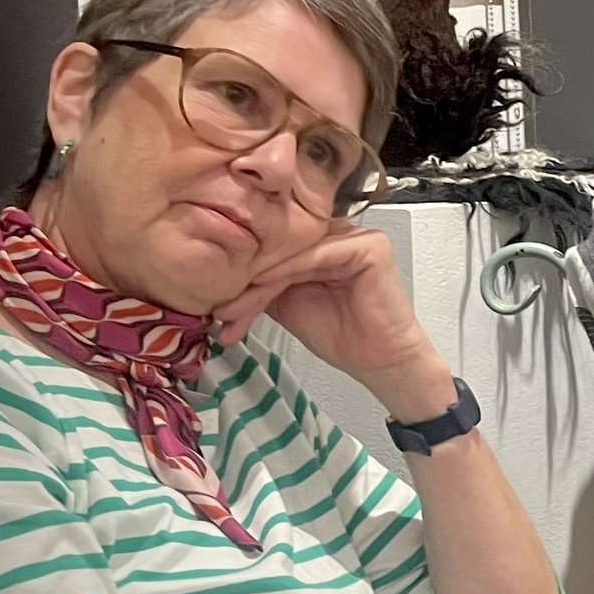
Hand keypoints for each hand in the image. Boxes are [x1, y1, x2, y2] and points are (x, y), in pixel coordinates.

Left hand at [213, 226, 451, 419]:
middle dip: (246, 282)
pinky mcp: (370, 247)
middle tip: (219, 311)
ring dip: (259, 282)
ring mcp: (357, 236)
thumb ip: (262, 284)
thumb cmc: (342, 334)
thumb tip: (219, 279)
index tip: (214, 302)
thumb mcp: (286, 304)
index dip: (242, 273)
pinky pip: (317, 254)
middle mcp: (338, 233)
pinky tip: (262, 285)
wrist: (379, 361)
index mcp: (321, 241)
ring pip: (293, 253)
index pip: (273, 247)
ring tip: (233, 310)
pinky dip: (287, 270)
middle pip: (280, 249)